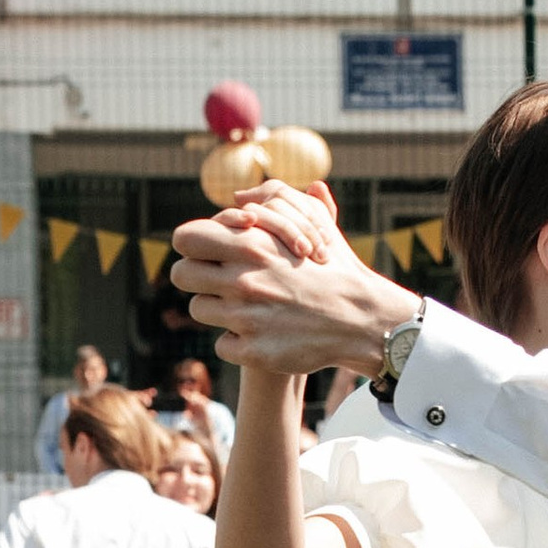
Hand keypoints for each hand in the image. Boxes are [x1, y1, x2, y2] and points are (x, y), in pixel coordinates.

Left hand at [176, 183, 399, 376]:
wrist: (363, 320)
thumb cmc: (336, 269)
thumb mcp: (313, 224)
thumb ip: (277, 202)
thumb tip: (240, 195)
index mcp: (251, 245)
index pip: (185, 238)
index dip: (193, 245)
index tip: (206, 253)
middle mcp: (243, 281)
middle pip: (183, 275)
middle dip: (199, 277)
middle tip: (220, 282)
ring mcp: (246, 319)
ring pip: (200, 310)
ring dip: (218, 309)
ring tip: (246, 307)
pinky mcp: (254, 351)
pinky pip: (222, 344)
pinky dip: (238, 342)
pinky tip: (260, 334)